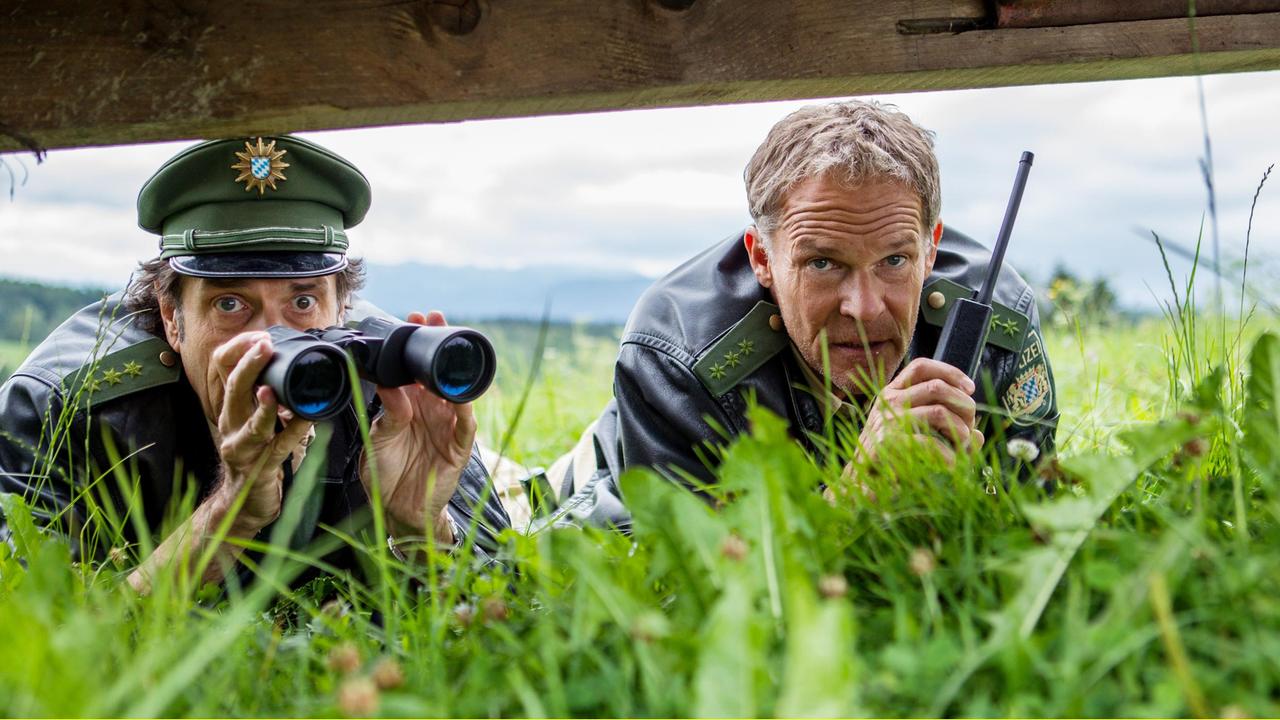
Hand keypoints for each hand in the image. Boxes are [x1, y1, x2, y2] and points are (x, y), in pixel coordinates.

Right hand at [207, 331, 314, 533]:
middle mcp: (230, 424)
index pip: (222, 370)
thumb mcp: (258, 420)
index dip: (238, 350)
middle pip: (232, 389)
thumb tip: (291, 365)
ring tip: (270, 391)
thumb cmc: (257, 455)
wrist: (246, 502)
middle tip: (264, 346)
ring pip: (250, 423)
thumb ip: (269, 396)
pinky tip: (308, 420)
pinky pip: (278, 448)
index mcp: (231, 408)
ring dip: (263, 407)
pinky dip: (294, 432)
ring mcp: (242, 448)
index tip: (259, 336)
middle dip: (248, 366)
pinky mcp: (259, 468)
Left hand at [361, 311, 476, 540]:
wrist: (396, 510)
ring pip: (456, 393)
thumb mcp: (379, 440)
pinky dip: (465, 410)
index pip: (415, 369)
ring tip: (450, 346)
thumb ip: (388, 414)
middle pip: (438, 372)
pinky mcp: (458, 448)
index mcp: (409, 406)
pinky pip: (466, 426)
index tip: (413, 318)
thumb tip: (390, 384)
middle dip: (439, 344)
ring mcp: (447, 428)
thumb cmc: (385, 474)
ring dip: (454, 371)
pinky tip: (461, 395)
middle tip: (436, 317)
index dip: (416, 345)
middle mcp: (430, 412)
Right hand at [854, 357, 984, 465]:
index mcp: (892, 393)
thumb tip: (978, 435)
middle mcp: (889, 402)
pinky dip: (950, 456)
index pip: (921, 367)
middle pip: (937, 386)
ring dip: (960, 430)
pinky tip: (952, 466)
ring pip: (939, 411)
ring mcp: (888, 421)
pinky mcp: (890, 443)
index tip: (970, 388)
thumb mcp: (915, 434)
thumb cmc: (891, 457)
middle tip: (970, 425)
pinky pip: (933, 443)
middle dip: (963, 404)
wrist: (860, 482)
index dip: (950, 372)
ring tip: (963, 446)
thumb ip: (945, 429)